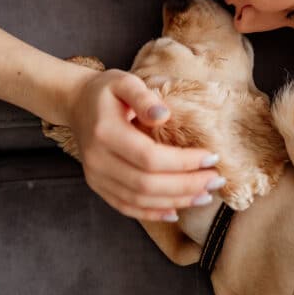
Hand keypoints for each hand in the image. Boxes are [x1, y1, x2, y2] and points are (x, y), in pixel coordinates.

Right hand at [65, 68, 222, 221]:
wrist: (76, 104)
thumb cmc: (106, 91)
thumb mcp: (124, 81)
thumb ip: (143, 96)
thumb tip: (164, 115)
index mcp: (105, 132)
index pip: (149, 156)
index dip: (183, 162)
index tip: (212, 157)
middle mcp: (97, 160)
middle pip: (146, 183)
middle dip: (186, 185)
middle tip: (216, 180)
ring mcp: (96, 177)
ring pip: (139, 199)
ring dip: (175, 201)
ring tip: (205, 195)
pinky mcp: (99, 186)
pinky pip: (126, 207)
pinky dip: (152, 212)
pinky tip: (176, 212)